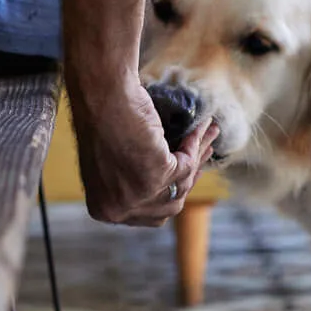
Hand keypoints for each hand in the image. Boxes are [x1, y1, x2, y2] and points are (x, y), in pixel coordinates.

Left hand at [71, 74, 215, 226]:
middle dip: (189, 179)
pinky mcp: (156, 176)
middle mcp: (118, 209)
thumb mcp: (111, 163)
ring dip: (198, 157)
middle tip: (200, 157)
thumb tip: (165, 187)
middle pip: (169, 206)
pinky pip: (187, 164)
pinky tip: (202, 127)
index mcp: (103, 209)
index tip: (186, 177)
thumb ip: (131, 183)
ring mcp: (136, 196)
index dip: (170, 195)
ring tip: (209, 134)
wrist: (101, 95)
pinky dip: (196, 144)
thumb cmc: (101, 119)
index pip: (148, 215)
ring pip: (182, 185)